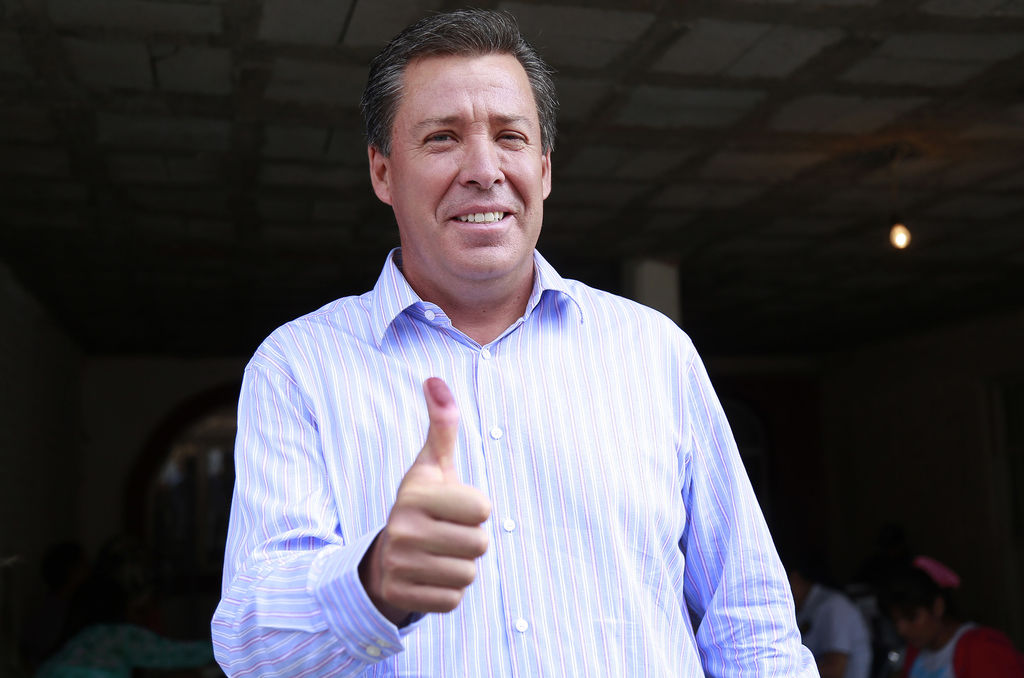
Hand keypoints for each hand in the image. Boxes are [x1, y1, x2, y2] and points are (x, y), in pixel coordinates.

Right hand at [360, 378, 490, 624]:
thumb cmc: (420, 505)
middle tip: (448, 534)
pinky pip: (454, 599)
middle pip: (480, 544)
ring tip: (439, 554)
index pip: (483, 507)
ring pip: (469, 572)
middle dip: (472, 540)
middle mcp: (404, 530)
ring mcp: (402, 566)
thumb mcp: (431, 465)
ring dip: (461, 566)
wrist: (384, 558)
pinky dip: (449, 591)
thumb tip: (435, 379)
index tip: (454, 507)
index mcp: (415, 495)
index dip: (477, 508)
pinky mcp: (406, 597)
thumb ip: (442, 424)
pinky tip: (431, 576)